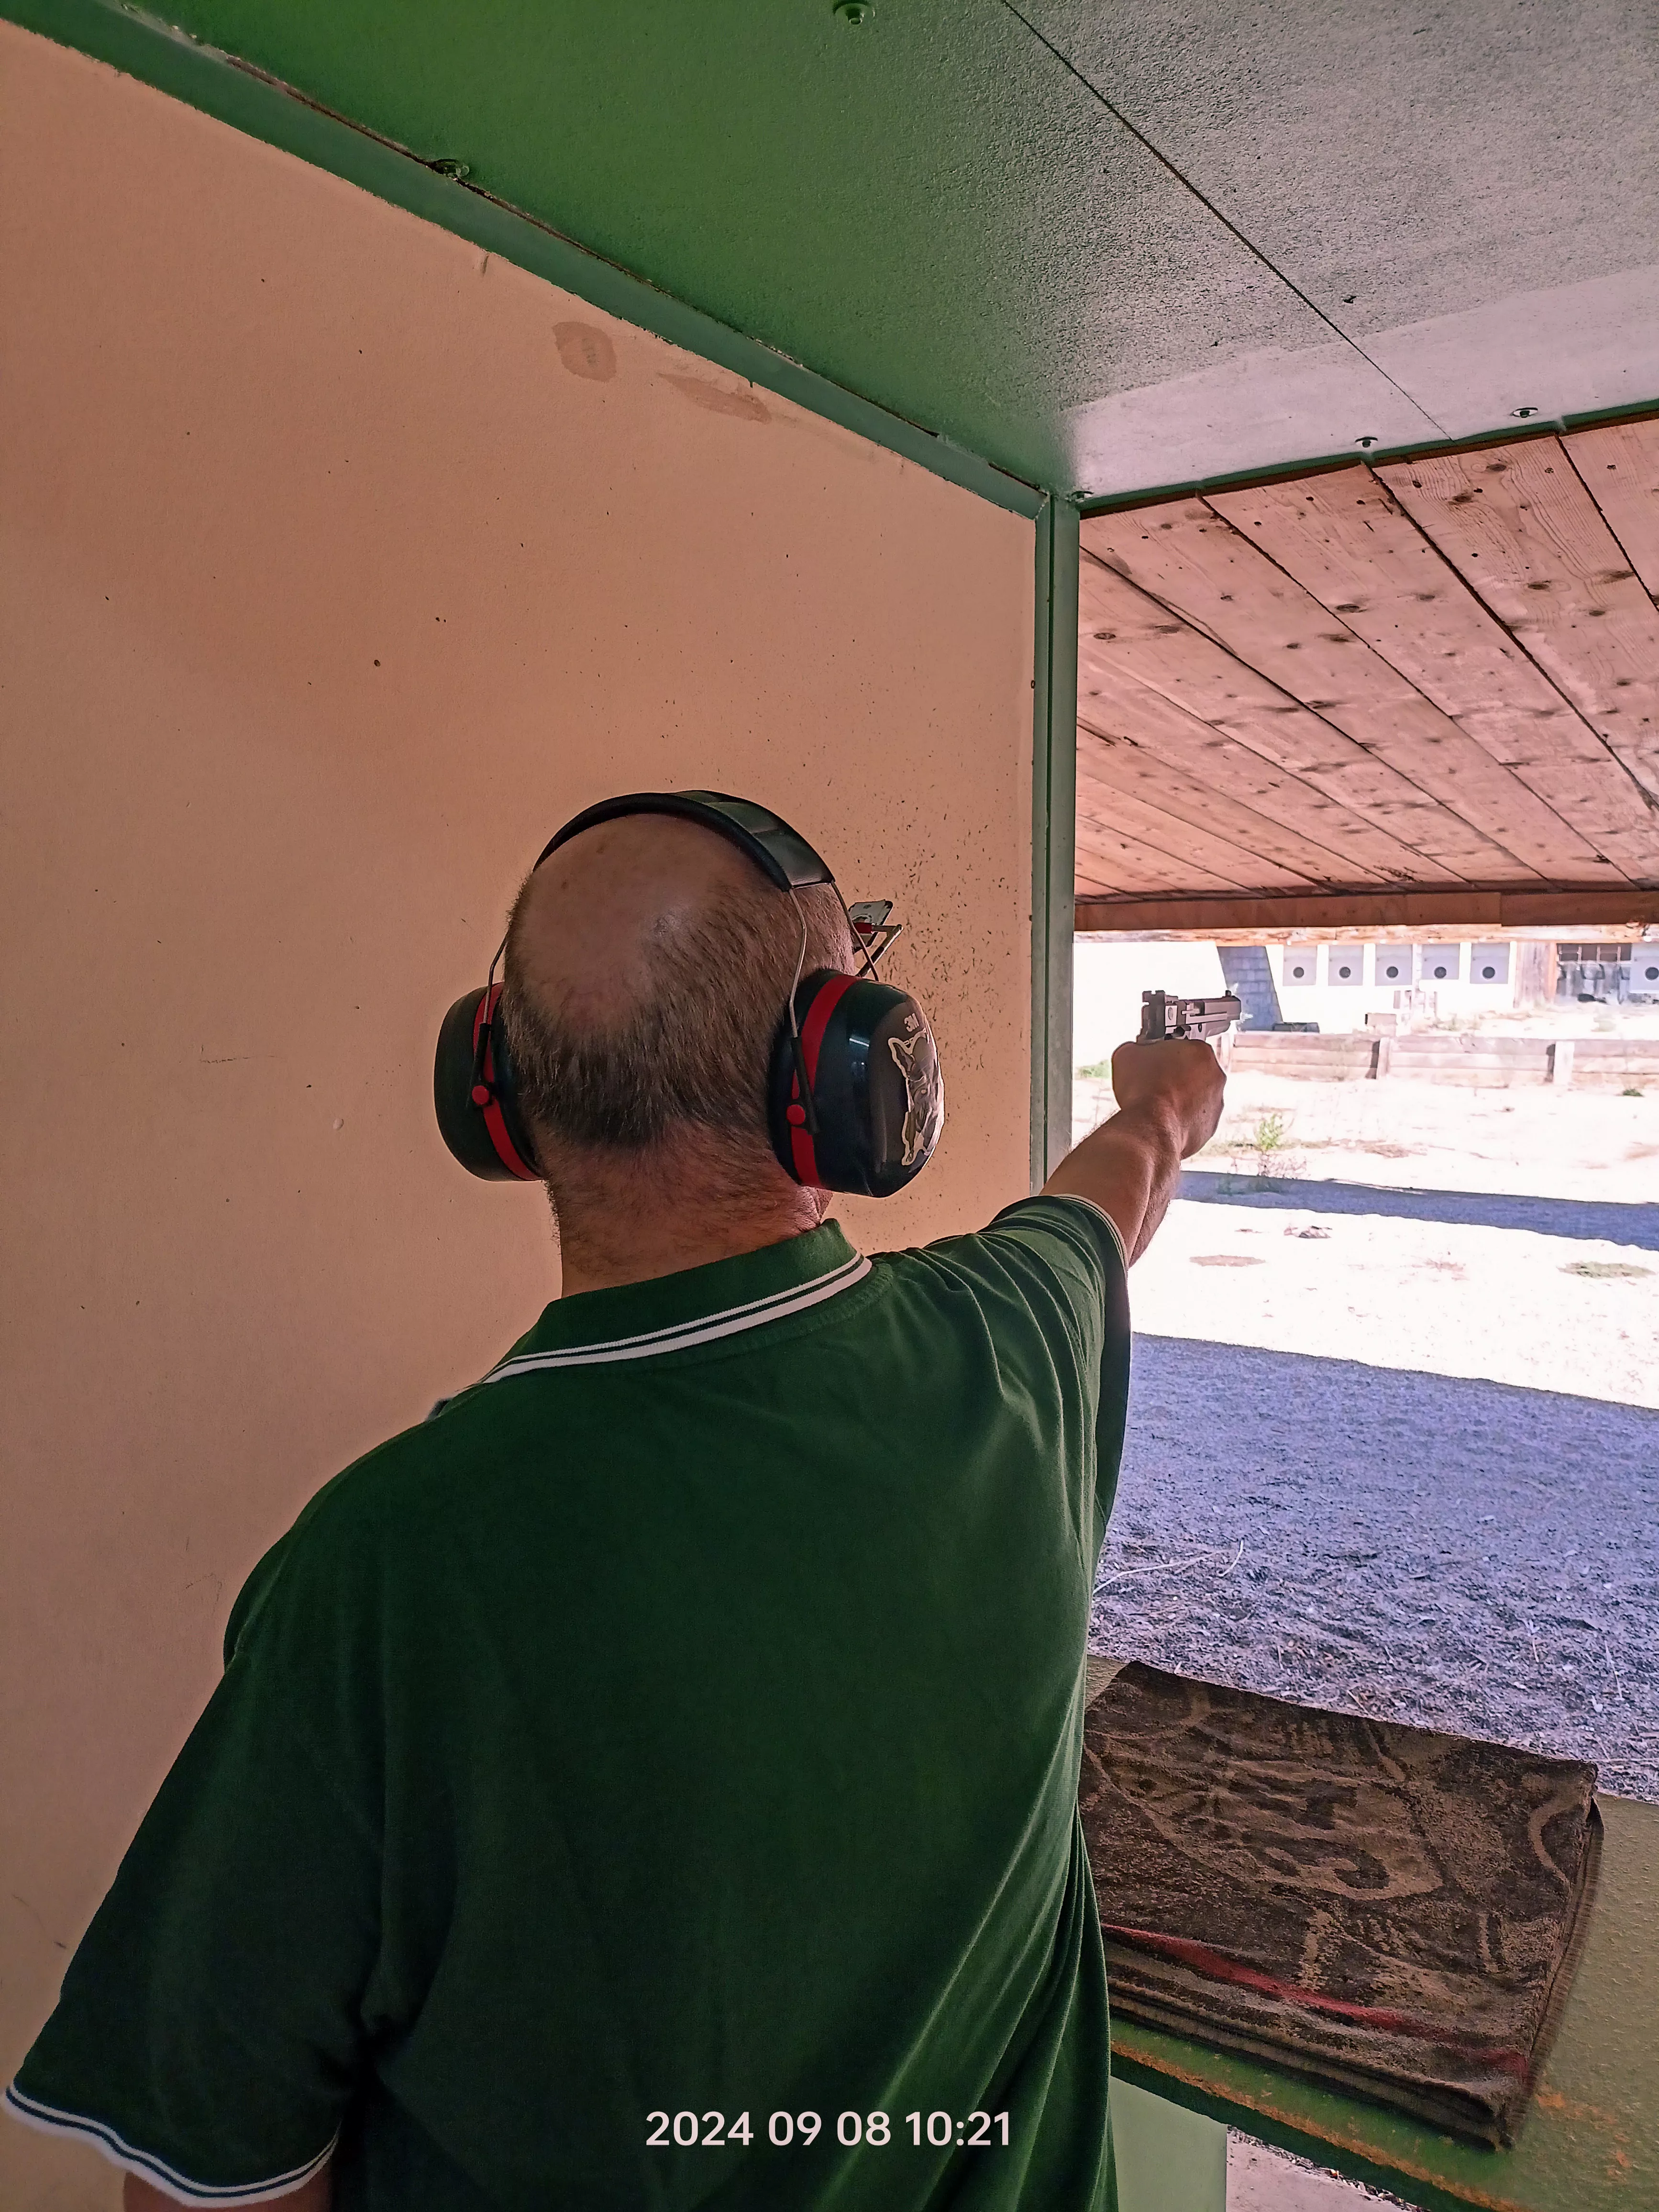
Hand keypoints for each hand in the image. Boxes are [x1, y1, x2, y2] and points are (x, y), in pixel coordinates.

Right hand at [1108, 1039, 1224, 1159]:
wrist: (1150, 1129)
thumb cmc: (1144, 1092)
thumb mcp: (1127, 1054)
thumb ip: (1137, 1049)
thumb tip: (1133, 1053)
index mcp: (1200, 1051)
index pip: (1182, 1045)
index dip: (1164, 1053)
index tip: (1153, 1059)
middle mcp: (1215, 1076)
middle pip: (1192, 1071)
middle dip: (1175, 1075)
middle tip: (1153, 1081)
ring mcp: (1215, 1103)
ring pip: (1195, 1096)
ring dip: (1179, 1098)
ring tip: (1155, 1103)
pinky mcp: (1209, 1127)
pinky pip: (1194, 1119)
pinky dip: (1180, 1119)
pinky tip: (1161, 1119)